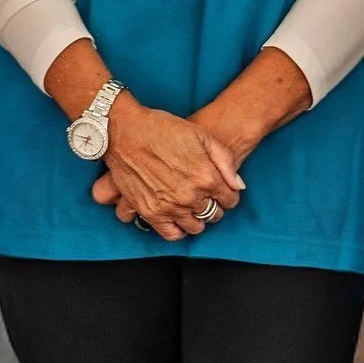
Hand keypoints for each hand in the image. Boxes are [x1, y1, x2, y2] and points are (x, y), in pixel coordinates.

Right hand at [92, 100, 242, 238]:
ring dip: (197, 219)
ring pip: (195, 227)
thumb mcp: (202, 135)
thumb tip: (237, 185)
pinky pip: (172, 234)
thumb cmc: (163, 128)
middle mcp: (190, 197)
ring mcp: (170, 207)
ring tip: (192, 207)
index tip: (223, 191)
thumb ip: (225, 161)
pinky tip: (178, 219)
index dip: (228, 195)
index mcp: (206, 177)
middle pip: (213, 215)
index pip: (230, 200)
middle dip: (214, 207)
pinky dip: (178, 230)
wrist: (126, 130)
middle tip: (207, 198)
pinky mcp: (150, 212)